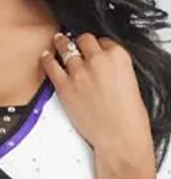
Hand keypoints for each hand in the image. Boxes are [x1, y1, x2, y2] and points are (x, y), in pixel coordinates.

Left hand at [41, 33, 155, 170]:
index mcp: (118, 58)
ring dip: (62, 45)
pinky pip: (50, 64)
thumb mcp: (130, 83)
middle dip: (81, 43)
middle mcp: (97, 61)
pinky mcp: (64, 85)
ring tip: (59, 42)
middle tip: (77, 45)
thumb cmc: (130, 118)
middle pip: (83, 39)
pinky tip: (47, 56)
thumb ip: (115, 69)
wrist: (120, 138)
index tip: (96, 49)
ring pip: (65, 47)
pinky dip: (47, 59)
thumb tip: (104, 66)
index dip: (99, 46)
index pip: (104, 41)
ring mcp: (78, 72)